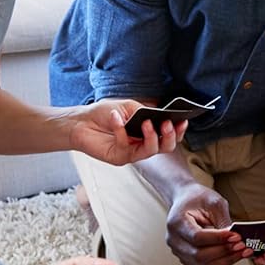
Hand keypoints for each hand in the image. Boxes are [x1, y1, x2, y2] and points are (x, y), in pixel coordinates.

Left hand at [66, 100, 184, 164]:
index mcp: (148, 132)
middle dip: (170, 136)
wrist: (81, 122)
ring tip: (147, 123)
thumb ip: (144, 111)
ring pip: (151, 151)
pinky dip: (122, 130)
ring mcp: (132, 153)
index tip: (183, 120)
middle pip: (166, 147)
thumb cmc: (104, 113)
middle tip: (167, 124)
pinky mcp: (120, 157)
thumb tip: (157, 116)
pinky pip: (126, 146)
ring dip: (151, 136)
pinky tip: (116, 117)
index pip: (169, 135)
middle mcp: (143, 144)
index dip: (178, 130)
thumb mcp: (128, 107)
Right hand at [166, 183, 247, 264]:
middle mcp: (174, 240)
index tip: (236, 235)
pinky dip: (222, 264)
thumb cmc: (199, 199)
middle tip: (242, 245)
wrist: (186, 200)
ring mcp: (179, 252)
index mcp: (176, 222)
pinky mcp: (188, 260)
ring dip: (226, 261)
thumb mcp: (213, 202)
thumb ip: (223, 221)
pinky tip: (234, 255)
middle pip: (199, 256)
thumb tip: (236, 239)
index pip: (197, 237)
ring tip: (242, 251)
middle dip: (224, 251)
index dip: (218, 239)